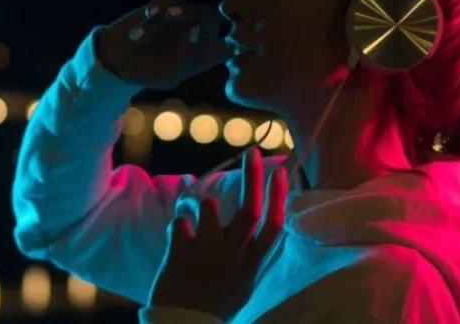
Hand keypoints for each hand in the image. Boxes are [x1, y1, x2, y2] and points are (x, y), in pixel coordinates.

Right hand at [96, 0, 231, 89]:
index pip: (234, 44)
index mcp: (207, 54)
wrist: (118, 59)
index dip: (240, 37)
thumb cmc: (147, 72)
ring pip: (189, 6)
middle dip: (193, 12)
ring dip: (162, 20)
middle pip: (213, 16)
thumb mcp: (169, 74)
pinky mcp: (168, 5)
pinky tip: (146, 15)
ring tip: (137, 37)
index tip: (229, 34)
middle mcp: (201, 33)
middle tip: (170, 15)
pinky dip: (159, 5)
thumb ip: (186, 57)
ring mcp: (185, 17)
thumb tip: (195, 30)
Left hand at [148, 148, 287, 319]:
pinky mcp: (181, 253)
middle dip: (252, 177)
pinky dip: (178, 223)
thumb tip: (248, 227)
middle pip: (248, 210)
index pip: (272, 226)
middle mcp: (233, 257)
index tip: (281, 172)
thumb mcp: (240, 284)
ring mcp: (207, 253)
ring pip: (208, 208)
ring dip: (201, 206)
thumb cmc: (212, 307)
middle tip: (251, 152)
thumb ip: (245, 256)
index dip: (278, 197)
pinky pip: (179, 222)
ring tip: (196, 217)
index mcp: (251, 266)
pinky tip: (178, 235)